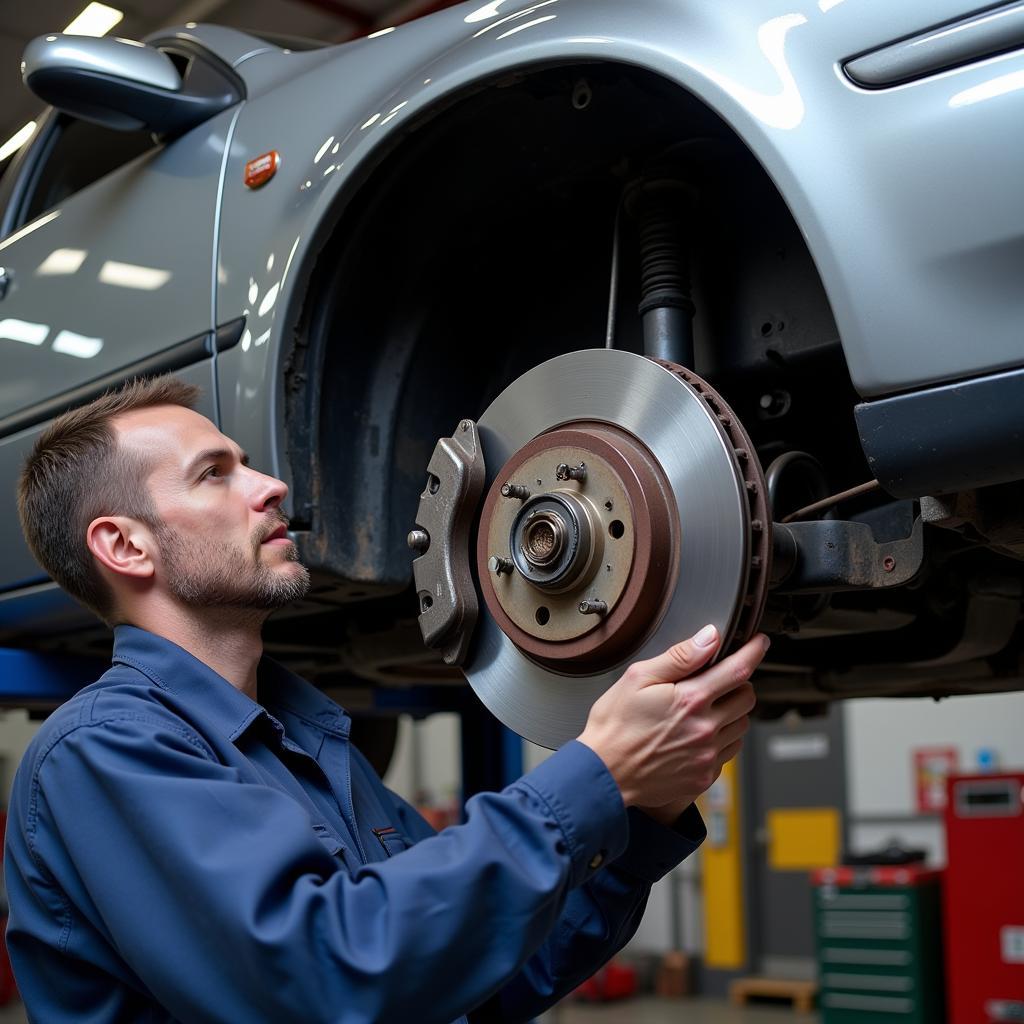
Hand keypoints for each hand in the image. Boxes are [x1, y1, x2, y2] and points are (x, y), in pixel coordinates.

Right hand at [578, 625, 767, 810]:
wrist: (604, 773)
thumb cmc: (615, 725)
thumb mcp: (638, 678)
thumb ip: (679, 657)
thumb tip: (709, 638)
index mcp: (690, 700)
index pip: (738, 670)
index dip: (753, 651)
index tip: (759, 643)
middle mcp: (705, 729)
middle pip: (747, 698)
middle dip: (738, 683)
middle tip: (717, 681)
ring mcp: (707, 756)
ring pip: (742, 725)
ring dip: (732, 712)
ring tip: (704, 710)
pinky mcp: (704, 776)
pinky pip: (729, 751)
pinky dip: (723, 738)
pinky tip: (698, 734)